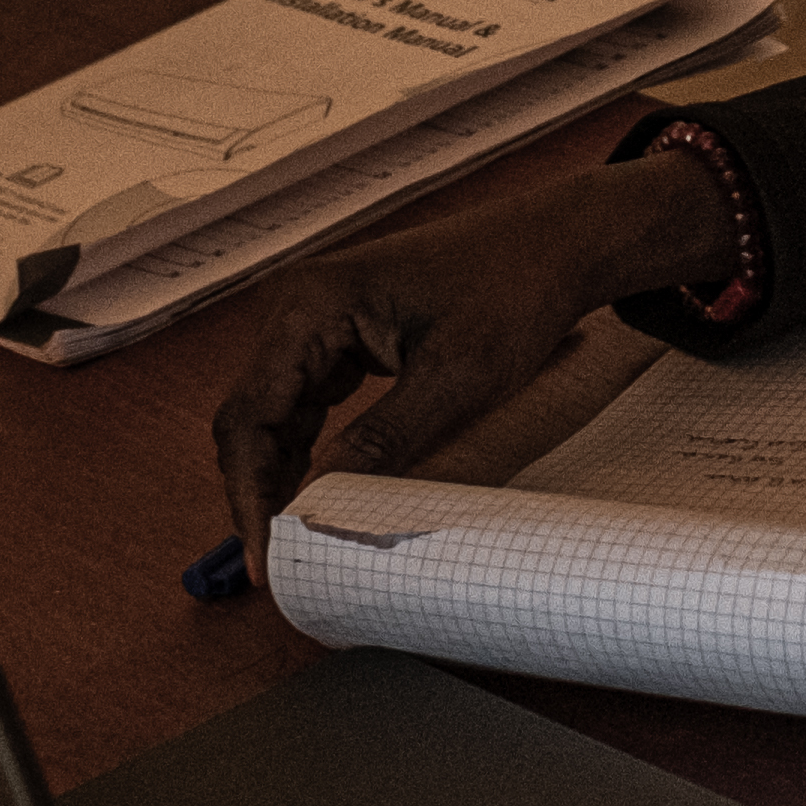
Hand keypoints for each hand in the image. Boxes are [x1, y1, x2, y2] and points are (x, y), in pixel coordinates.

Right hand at [205, 149, 738, 554]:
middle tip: (280, 561)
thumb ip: (381, 446)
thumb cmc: (512, 291)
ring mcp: (320, 322)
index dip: (250, 493)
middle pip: (251, 417)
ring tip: (301, 540)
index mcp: (311, 304)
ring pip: (276, 416)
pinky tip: (325, 494)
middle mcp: (300, 308)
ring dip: (284, 476)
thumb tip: (321, 511)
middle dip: (261, 490)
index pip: (249, 415)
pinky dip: (313, 452)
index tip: (267, 555)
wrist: (556, 244)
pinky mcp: (345, 338)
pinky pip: (310, 405)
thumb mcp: (452, 383)